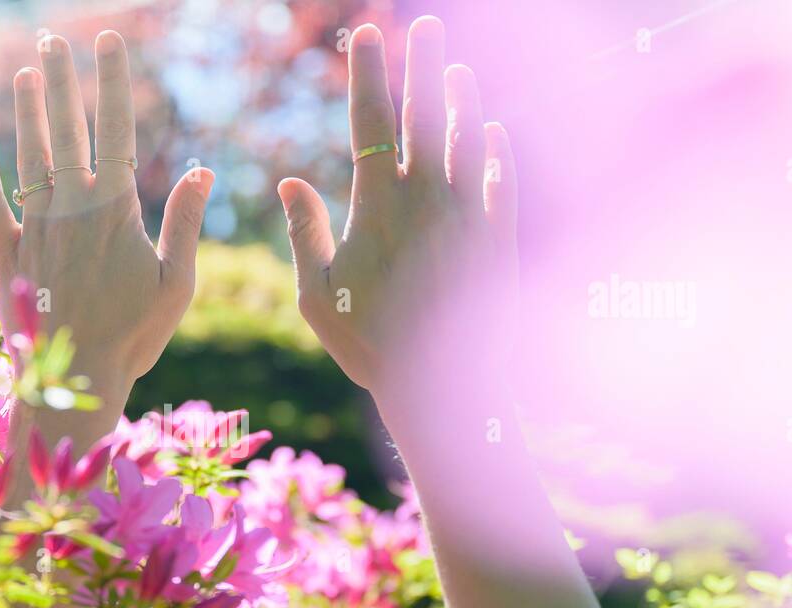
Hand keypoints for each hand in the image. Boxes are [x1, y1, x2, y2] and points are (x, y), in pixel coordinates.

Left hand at [0, 30, 213, 411]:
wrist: (76, 381)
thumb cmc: (135, 336)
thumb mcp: (176, 283)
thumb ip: (185, 222)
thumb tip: (202, 169)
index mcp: (115, 211)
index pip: (115, 130)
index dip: (112, 82)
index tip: (109, 41)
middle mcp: (71, 209)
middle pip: (67, 132)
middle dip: (64, 81)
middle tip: (55, 40)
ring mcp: (35, 229)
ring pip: (29, 156)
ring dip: (27, 112)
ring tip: (26, 72)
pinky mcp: (7, 253)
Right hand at [277, 17, 516, 394]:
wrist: (442, 386)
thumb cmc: (369, 344)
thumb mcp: (317, 294)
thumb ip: (304, 234)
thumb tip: (290, 182)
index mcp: (377, 205)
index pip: (371, 122)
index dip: (367, 74)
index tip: (364, 35)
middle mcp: (427, 198)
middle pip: (424, 114)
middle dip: (422, 63)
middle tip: (425, 24)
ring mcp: (468, 214)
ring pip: (467, 138)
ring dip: (462, 98)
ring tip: (459, 67)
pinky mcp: (499, 238)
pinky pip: (501, 181)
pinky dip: (498, 152)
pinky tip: (494, 131)